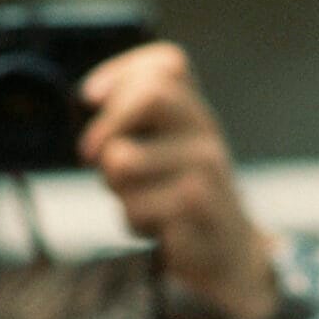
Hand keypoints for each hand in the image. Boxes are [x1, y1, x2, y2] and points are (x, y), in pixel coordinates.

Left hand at [78, 42, 276, 318]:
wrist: (229, 254)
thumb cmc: (180, 198)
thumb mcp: (164, 151)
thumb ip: (134, 119)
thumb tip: (92, 98)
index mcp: (196, 112)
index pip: (168, 64)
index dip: (121, 73)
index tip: (89, 97)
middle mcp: (207, 132)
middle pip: (150, 96)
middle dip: (109, 126)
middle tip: (92, 157)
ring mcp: (206, 169)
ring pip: (124, 160)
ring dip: (116, 188)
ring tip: (140, 200)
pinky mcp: (197, 207)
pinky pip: (133, 207)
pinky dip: (134, 223)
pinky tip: (157, 228)